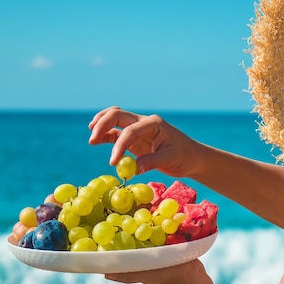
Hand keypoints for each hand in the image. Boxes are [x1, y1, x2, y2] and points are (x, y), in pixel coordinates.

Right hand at [88, 107, 204, 177]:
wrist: (192, 157)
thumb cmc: (184, 155)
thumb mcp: (171, 158)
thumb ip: (152, 162)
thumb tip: (134, 169)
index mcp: (153, 123)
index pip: (131, 130)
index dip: (120, 145)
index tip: (113, 162)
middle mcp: (144, 122)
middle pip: (117, 115)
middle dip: (102, 124)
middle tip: (92, 140)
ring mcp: (138, 129)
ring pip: (115, 120)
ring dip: (101, 126)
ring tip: (92, 139)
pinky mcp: (135, 139)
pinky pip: (116, 134)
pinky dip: (106, 136)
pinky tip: (97, 142)